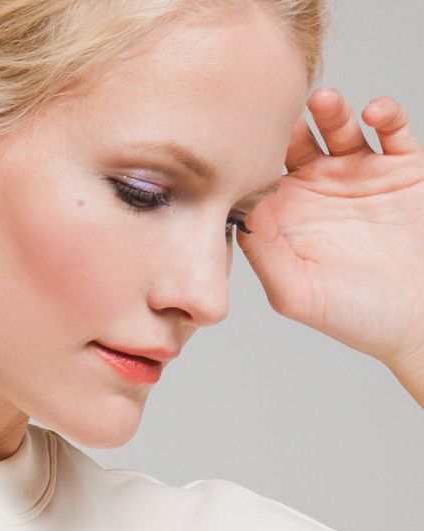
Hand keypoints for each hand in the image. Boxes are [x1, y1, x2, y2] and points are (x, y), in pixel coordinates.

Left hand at [235, 88, 423, 379]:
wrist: (418, 317)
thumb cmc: (356, 316)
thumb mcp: (295, 293)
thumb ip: (264, 254)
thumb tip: (238, 211)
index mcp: (288, 216)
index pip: (258, 175)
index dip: (247, 157)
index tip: (235, 142)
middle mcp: (320, 188)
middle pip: (294, 141)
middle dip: (285, 123)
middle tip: (277, 110)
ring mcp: (360, 172)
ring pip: (339, 126)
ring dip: (329, 110)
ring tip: (322, 103)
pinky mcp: (402, 164)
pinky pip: (392, 127)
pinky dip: (384, 112)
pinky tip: (372, 113)